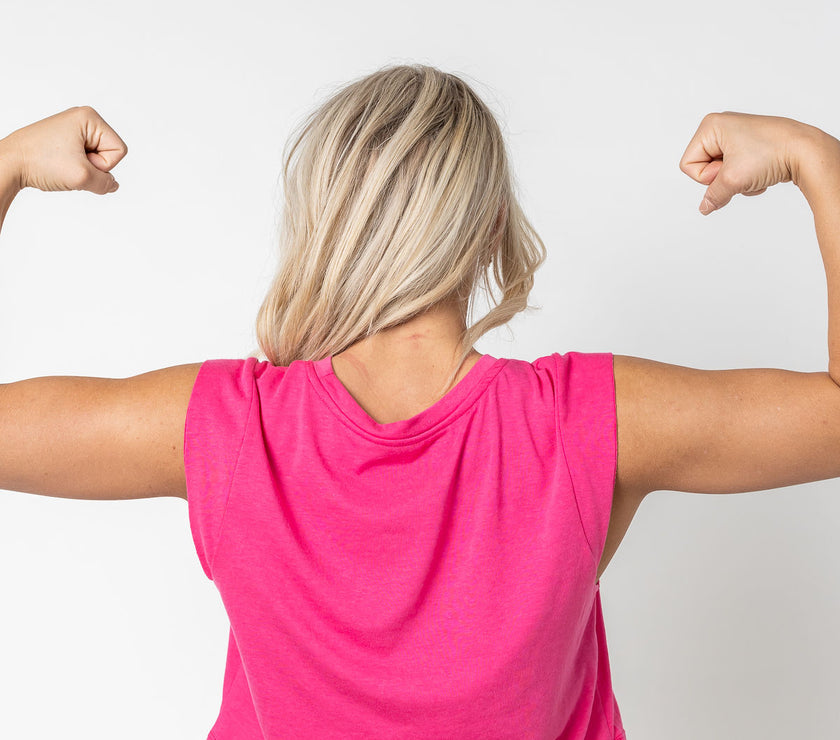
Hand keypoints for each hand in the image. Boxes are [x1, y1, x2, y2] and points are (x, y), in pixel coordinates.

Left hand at [2, 106, 126, 194]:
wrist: (10, 163)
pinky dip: (76, 168)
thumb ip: (106, 183)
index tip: (79, 162)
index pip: (119, 150)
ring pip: (97, 159)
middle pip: (109, 154)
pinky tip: (60, 166)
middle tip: (69, 164)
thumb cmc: (40, 162)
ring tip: (62, 165)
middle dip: (93, 167)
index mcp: (89, 117)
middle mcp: (83, 119)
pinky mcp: (65, 140)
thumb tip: (112, 184)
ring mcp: (73, 129)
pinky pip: (85, 159)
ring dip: (84, 170)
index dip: (103, 165)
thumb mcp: (83, 177)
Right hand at [679, 111, 806, 214]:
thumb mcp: (733, 180)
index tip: (728, 170)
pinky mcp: (749, 146)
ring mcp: (736, 136)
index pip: (688, 165)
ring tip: (755, 172)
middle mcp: (721, 127)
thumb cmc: (772, 152)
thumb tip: (705, 207)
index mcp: (710, 126)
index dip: (706, 176)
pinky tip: (762, 172)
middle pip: (704, 169)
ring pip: (721, 173)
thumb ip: (713, 196)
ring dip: (736, 181)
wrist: (805, 151)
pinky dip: (746, 177)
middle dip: (722, 179)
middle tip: (742, 172)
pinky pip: (735, 171)